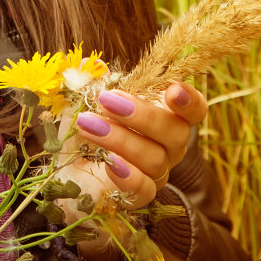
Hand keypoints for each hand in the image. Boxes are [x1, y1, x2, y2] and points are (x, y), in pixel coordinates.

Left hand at [72, 82, 206, 207]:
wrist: (66, 168)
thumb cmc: (86, 126)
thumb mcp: (85, 99)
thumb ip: (92, 80)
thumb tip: (92, 64)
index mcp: (164, 115)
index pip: (194, 109)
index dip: (190, 100)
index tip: (172, 90)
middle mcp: (168, 146)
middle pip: (176, 133)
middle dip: (142, 115)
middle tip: (106, 101)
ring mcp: (156, 172)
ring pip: (156, 159)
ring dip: (121, 139)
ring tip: (88, 125)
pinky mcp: (138, 196)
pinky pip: (145, 190)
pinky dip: (129, 176)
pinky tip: (109, 162)